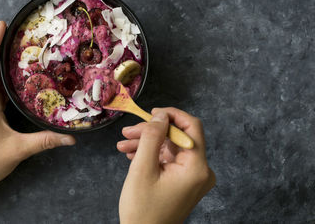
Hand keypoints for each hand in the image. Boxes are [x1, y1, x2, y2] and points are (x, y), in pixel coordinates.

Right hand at [117, 107, 215, 223]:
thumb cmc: (142, 210)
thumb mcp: (142, 169)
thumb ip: (151, 137)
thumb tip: (160, 116)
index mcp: (196, 168)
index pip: (192, 127)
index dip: (172, 115)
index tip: (152, 113)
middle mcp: (200, 171)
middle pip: (177, 137)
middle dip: (151, 132)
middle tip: (128, 131)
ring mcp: (192, 177)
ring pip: (170, 148)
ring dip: (147, 143)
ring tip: (123, 145)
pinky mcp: (183, 182)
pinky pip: (169, 160)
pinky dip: (151, 155)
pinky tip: (132, 154)